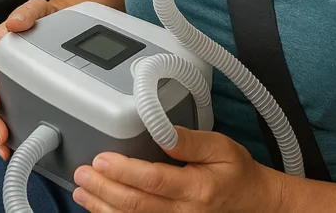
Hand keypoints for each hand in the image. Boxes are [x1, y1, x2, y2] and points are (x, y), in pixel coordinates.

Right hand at [0, 0, 57, 158]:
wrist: (60, 24)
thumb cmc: (44, 18)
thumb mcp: (37, 8)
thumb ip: (26, 13)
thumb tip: (14, 22)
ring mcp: (5, 83)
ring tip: (2, 147)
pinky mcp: (15, 95)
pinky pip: (5, 116)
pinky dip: (5, 133)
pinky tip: (11, 146)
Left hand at [71, 127, 283, 212]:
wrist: (253, 203)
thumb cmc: (235, 173)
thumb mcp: (221, 147)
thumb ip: (190, 140)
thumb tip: (162, 131)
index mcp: (196, 188)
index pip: (153, 180)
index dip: (123, 171)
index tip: (102, 160)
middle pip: (135, 204)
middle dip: (103, 189)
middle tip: (82, 174)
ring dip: (102, 206)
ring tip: (82, 192)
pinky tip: (100, 207)